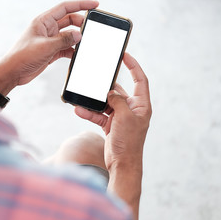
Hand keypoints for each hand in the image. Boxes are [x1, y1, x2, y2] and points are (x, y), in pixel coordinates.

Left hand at [0, 0, 98, 94]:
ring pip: (68, 35)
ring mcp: (49, 40)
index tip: (94, 4)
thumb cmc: (22, 56)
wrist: (13, 72)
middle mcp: (47, 29)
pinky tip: (78, 55)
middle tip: (92, 28)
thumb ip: (64, 40)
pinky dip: (72, 51)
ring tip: (86, 43)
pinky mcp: (51, 52)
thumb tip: (79, 34)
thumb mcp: (45, 46)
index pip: (65, 7)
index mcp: (43, 21)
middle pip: (69, 20)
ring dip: (77, 39)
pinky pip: (66, 48)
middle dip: (81, 23)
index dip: (81, 4)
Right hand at [75, 53, 150, 171]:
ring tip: (82, 99)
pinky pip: (99, 115)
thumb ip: (117, 101)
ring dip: (94, 102)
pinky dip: (90, 113)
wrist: (122, 164)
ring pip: (106, 103)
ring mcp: (120, 117)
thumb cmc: (129, 142)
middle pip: (118, 91)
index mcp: (141, 105)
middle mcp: (131, 109)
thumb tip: (110, 92)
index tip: (125, 56)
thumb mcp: (124, 117)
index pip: (140, 80)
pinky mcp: (111, 125)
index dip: (133, 66)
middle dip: (105, 88)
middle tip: (95, 80)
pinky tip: (79, 111)